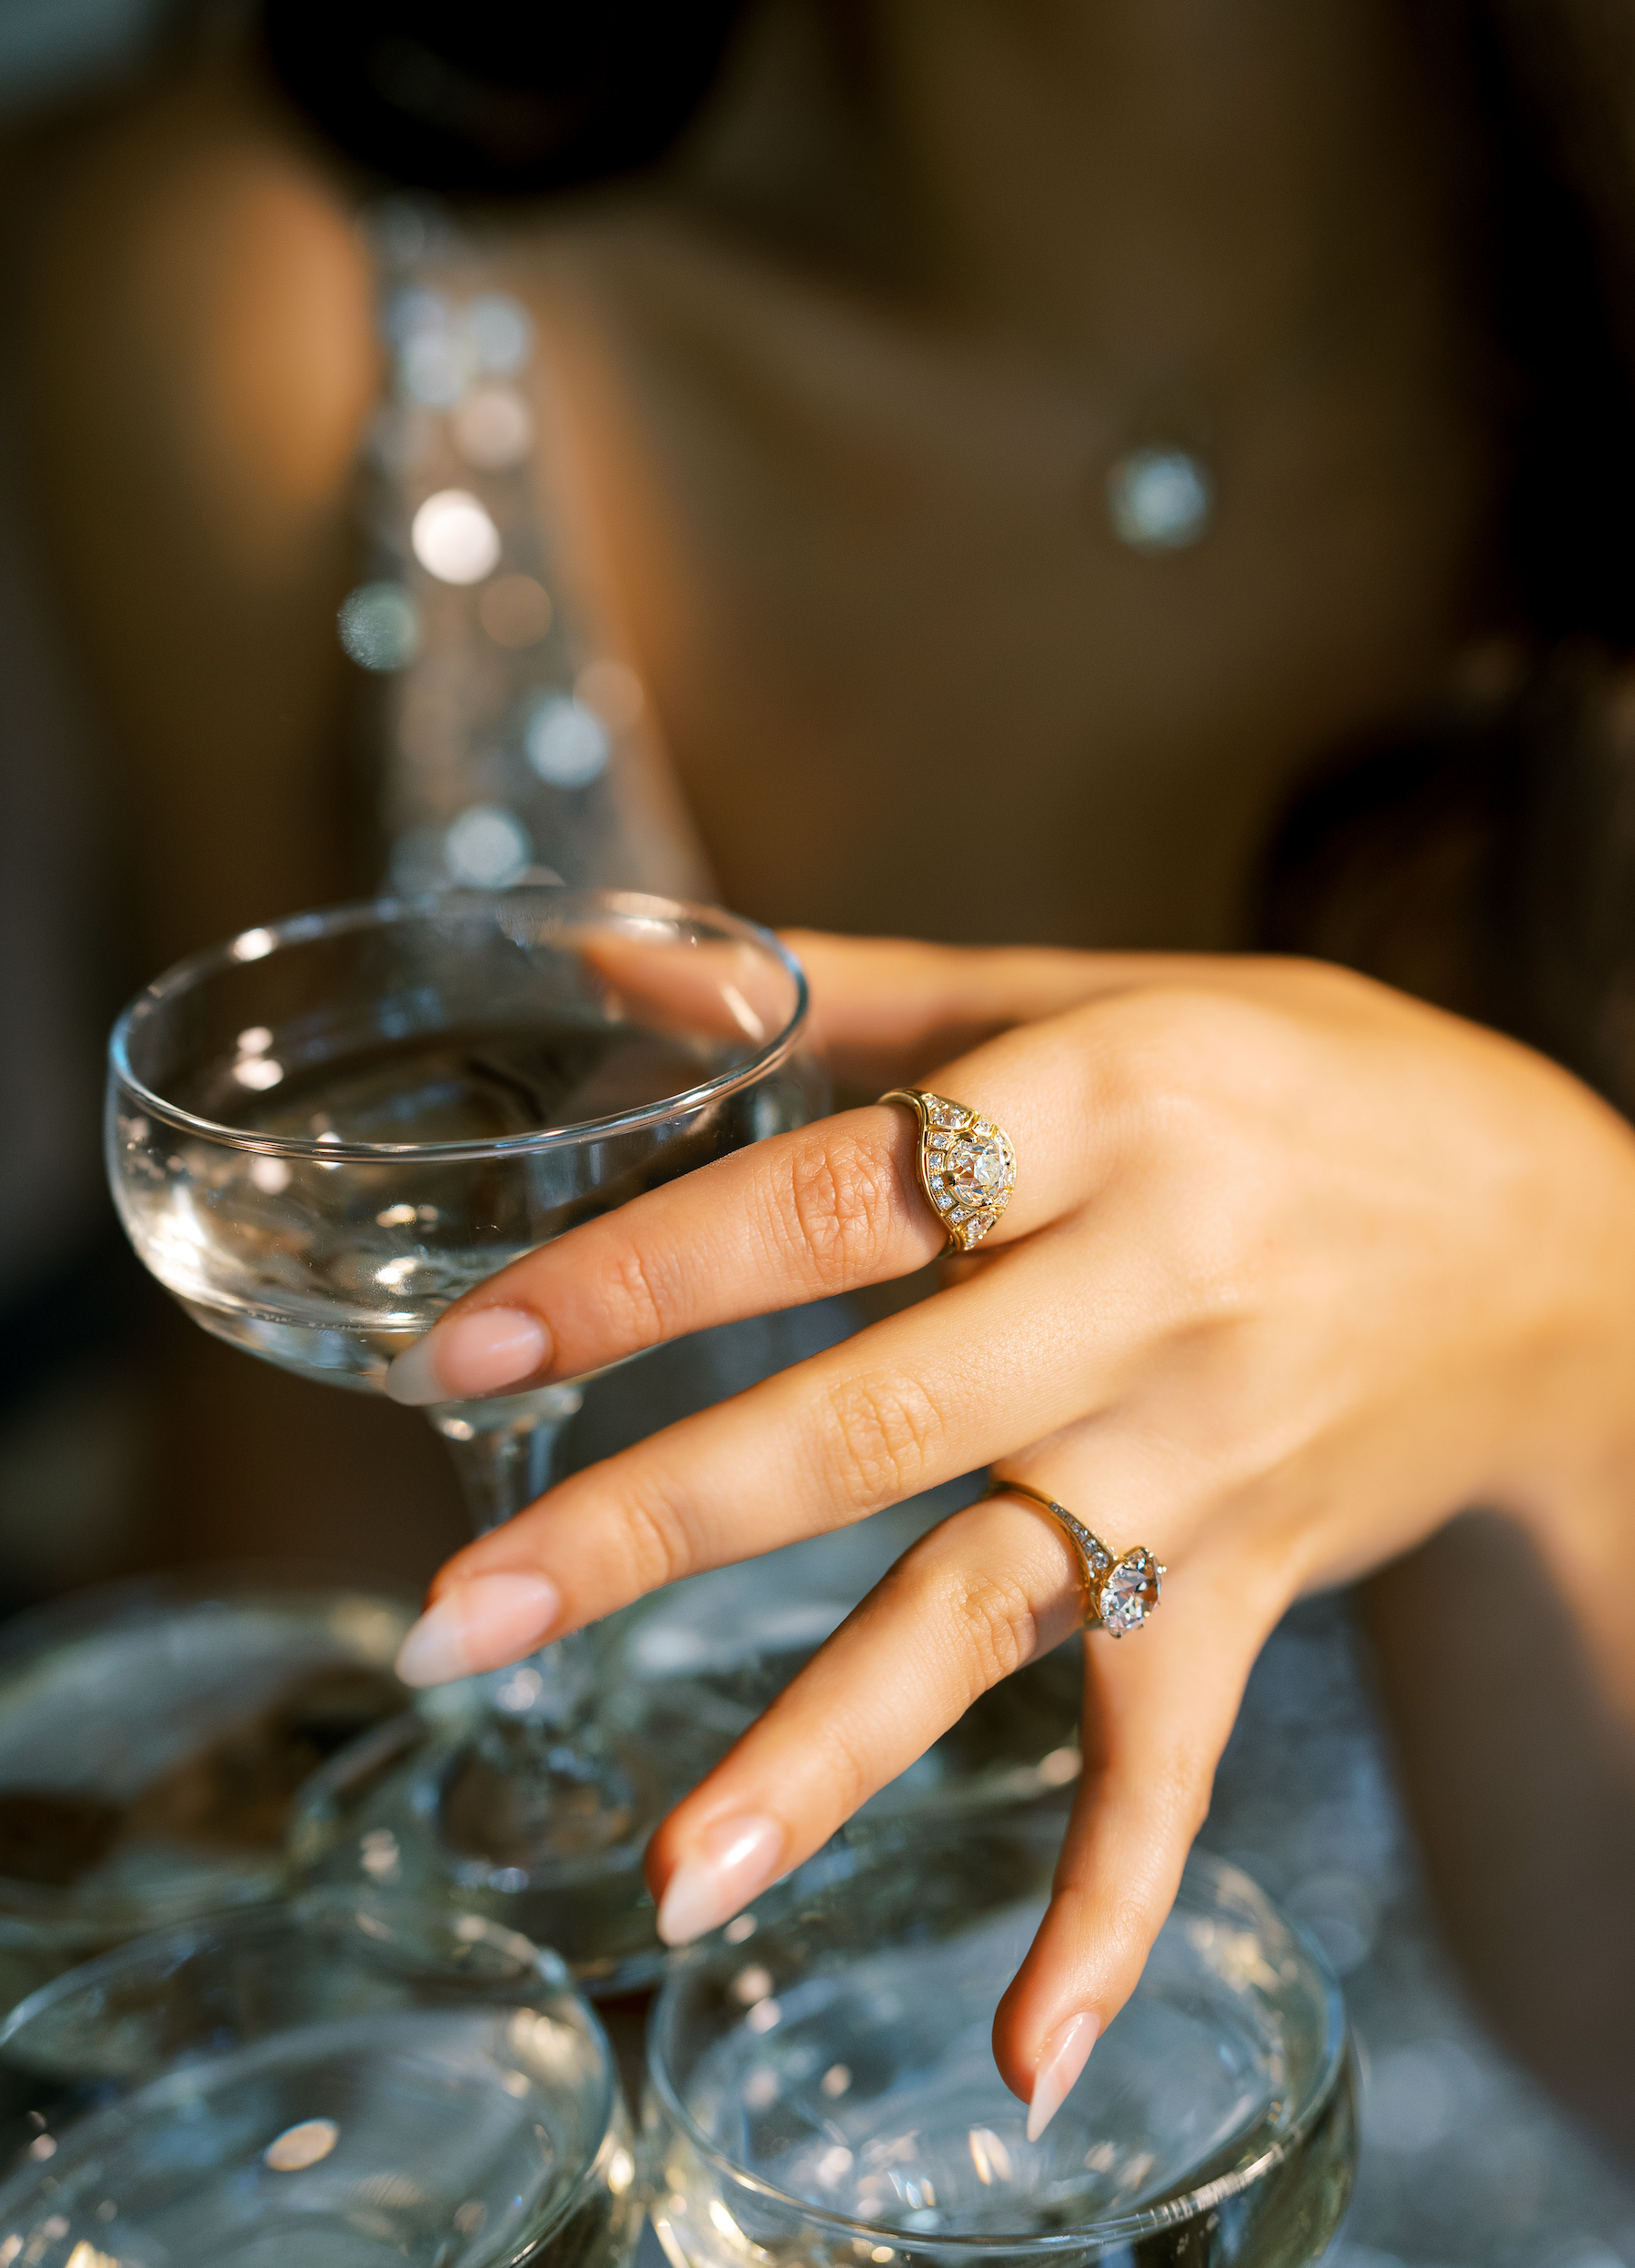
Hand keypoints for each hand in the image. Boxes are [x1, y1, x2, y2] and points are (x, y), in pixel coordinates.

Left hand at [385, 934, 1634, 2132]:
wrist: (1561, 1241)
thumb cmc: (1293, 1086)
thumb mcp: (1092, 993)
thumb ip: (851, 990)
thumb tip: (614, 952)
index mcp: (1097, 1111)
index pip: (834, 1199)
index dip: (645, 1275)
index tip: (465, 1349)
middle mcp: (1147, 1294)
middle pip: (874, 1419)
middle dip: (655, 1522)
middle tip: (457, 1620)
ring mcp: (1202, 1459)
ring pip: (994, 1608)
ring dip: (828, 1747)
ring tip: (670, 1878)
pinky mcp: (1251, 1581)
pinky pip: (1180, 1758)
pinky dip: (1112, 1904)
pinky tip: (1030, 2053)